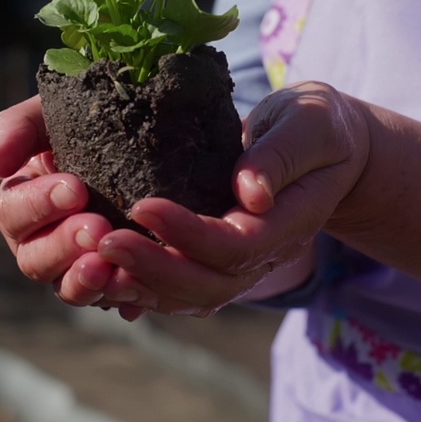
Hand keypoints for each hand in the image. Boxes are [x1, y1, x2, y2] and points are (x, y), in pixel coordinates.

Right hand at [0, 96, 127, 310]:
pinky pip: (107, 301)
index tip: (75, 189)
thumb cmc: (87, 123)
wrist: (146, 140)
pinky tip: (136, 289)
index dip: (39, 204)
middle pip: (34, 259)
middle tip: (98, 228)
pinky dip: (119, 297)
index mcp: (20, 202)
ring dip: (83, 280)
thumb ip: (15, 130)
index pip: (12, 211)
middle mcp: (38, 241)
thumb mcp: (51, 114)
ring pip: (66, 288)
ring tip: (106, 267)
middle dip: (64, 245)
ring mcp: (73, 267)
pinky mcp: (110, 283)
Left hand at [91, 82, 369, 316]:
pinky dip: (143, 289)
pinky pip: (180, 290)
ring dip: (141, 286)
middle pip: (209, 285)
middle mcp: (266, 254)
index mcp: (289, 221)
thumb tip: (250, 192)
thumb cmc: (317, 126)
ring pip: (191, 298)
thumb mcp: (310, 123)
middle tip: (103, 240)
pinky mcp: (219, 259)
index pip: (237, 245)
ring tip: (93, 265)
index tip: (142, 205)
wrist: (327, 148)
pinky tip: (104, 280)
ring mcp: (243, 264)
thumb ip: (282, 155)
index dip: (188, 233)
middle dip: (153, 268)